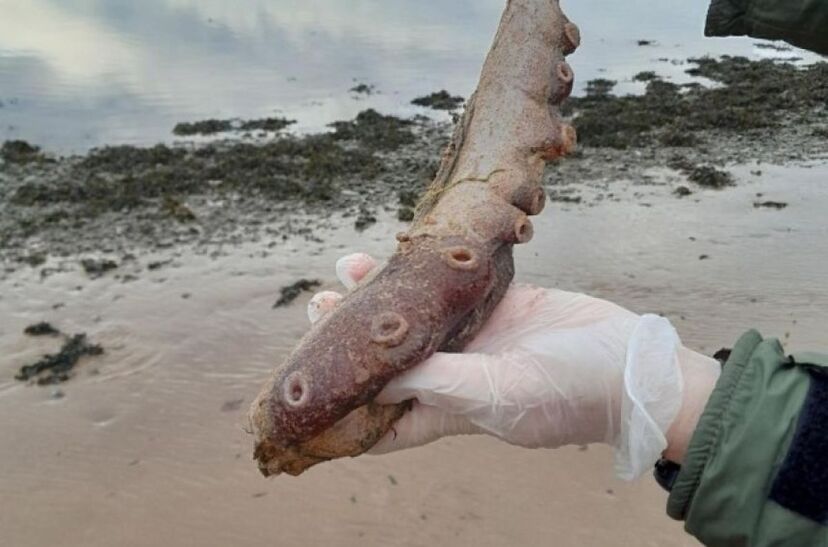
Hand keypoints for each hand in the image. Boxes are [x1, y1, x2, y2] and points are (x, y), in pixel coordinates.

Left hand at [308, 253, 719, 476]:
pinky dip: (421, 271)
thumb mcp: (497, 395)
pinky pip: (449, 286)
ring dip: (379, 298)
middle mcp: (454, 376)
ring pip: (413, 318)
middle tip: (316, 310)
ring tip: (341, 272)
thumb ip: (437, 383)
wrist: (629, 362)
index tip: (305, 388)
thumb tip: (376, 376)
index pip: (381, 421)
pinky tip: (392, 252)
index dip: (341, 409)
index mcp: (449, 410)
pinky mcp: (497, 303)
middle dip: (350, 340)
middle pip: (388, 360)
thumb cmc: (568, 394)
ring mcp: (475, 338)